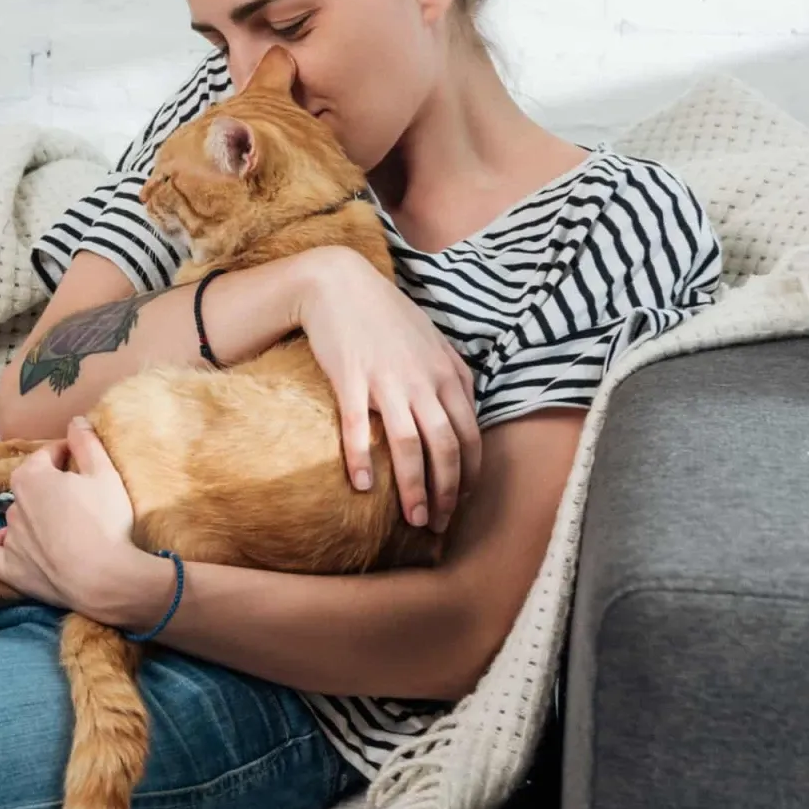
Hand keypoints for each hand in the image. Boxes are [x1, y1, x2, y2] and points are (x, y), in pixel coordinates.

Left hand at [0, 417, 138, 612]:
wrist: (104, 578)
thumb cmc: (105, 521)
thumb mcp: (104, 473)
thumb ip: (87, 442)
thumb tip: (76, 420)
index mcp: (31, 476)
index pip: (48, 454)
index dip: (67, 454)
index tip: (83, 460)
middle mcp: (13, 504)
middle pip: (31, 485)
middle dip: (50, 485)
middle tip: (78, 495)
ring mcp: (10, 538)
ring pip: (17, 517)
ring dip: (34, 515)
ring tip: (61, 525)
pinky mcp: (10, 569)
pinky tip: (7, 544)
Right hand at [289, 246, 481, 532]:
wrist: (339, 284)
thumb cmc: (385, 314)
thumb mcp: (432, 341)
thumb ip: (453, 376)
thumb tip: (466, 412)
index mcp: (448, 375)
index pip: (469, 436)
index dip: (468, 475)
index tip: (460, 502)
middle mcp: (424, 381)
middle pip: (444, 448)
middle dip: (445, 493)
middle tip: (437, 524)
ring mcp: (387, 381)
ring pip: (409, 445)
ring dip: (414, 487)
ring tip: (413, 519)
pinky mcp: (351, 379)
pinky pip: (357, 427)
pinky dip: (361, 459)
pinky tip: (362, 486)